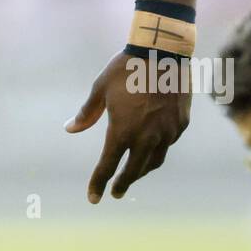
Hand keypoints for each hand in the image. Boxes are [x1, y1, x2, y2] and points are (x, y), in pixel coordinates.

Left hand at [64, 49, 190, 201]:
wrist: (163, 52)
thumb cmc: (126, 68)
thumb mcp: (100, 89)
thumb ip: (87, 113)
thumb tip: (69, 129)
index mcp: (123, 131)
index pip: (107, 165)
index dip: (98, 183)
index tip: (93, 198)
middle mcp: (146, 137)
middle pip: (133, 171)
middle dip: (122, 184)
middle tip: (115, 192)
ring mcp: (167, 133)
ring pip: (154, 161)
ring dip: (141, 170)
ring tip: (133, 173)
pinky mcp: (180, 125)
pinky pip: (168, 144)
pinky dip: (157, 151)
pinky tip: (152, 148)